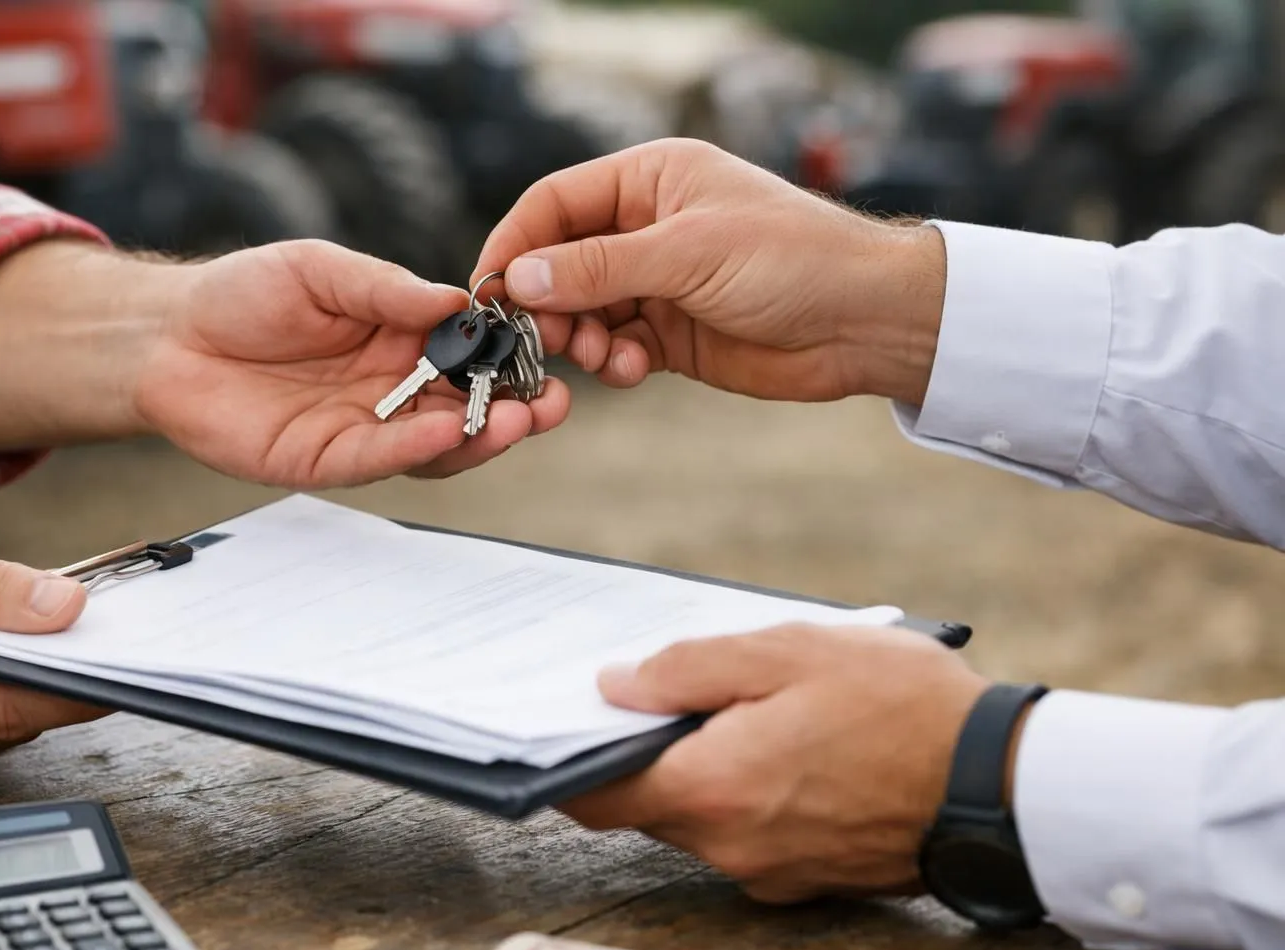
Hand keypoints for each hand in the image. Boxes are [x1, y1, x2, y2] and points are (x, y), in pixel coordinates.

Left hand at [142, 240, 571, 484]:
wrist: (167, 334)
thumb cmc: (244, 293)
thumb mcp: (322, 270)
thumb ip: (386, 289)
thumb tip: (456, 300)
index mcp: (402, 339)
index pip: (472, 354)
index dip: (512, 358)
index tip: (552, 351)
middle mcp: (393, 390)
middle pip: (468, 407)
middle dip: (516, 409)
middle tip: (552, 405)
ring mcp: (363, 429)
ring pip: (435, 443)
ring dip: (480, 436)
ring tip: (517, 422)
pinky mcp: (325, 460)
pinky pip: (379, 459)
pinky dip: (416, 448)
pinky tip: (447, 430)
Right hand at [475, 139, 945, 405]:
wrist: (864, 321)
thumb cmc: (795, 258)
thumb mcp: (687, 252)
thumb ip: (599, 267)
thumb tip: (520, 279)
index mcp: (649, 180)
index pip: (555, 204)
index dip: (515, 244)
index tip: (487, 289)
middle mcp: (647, 227)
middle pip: (560, 263)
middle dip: (547, 303)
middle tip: (543, 337)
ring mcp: (658, 283)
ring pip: (583, 312)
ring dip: (581, 339)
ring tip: (604, 354)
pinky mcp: (671, 333)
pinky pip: (615, 347)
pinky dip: (613, 362)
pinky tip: (635, 367)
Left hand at [560, 625, 991, 903]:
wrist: (1004, 785)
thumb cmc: (902, 707)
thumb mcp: (790, 652)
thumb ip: (690, 669)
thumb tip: (616, 685)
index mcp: (712, 791)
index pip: (596, 794)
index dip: (568, 756)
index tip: (565, 719)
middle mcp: (729, 848)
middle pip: (646, 802)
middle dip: (644, 749)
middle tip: (663, 687)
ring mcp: (769, 872)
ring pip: (699, 817)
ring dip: (701, 767)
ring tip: (741, 704)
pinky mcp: (806, 879)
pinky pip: (747, 833)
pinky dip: (745, 792)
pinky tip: (781, 744)